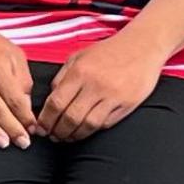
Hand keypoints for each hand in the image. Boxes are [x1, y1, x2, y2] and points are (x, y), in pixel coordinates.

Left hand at [37, 35, 162, 142]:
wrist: (142, 46)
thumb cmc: (108, 51)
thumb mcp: (79, 56)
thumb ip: (62, 77)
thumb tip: (51, 99)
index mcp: (80, 71)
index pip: (56, 102)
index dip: (46, 120)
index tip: (41, 128)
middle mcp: (95, 85)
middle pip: (70, 118)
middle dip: (57, 132)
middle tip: (52, 136)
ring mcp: (112, 96)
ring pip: (88, 125)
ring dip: (74, 136)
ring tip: (67, 137)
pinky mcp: (126, 104)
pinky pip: (105, 123)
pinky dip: (92, 130)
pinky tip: (85, 130)